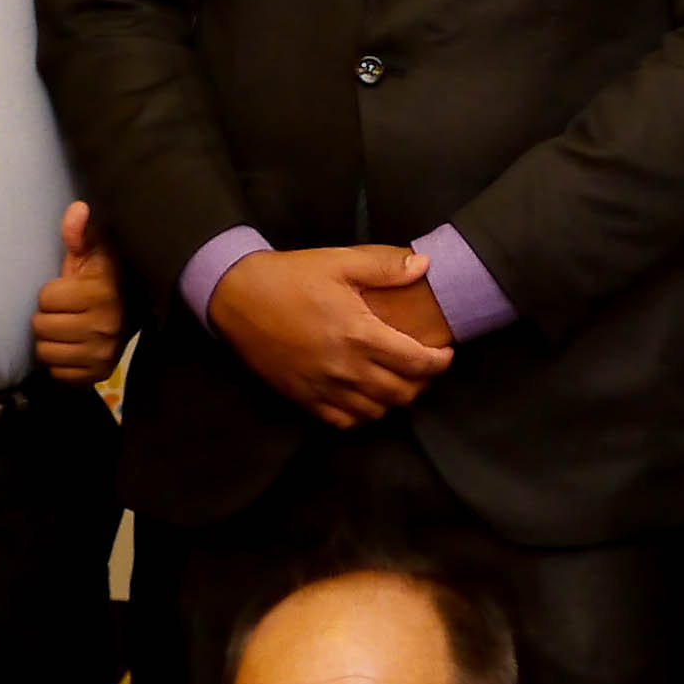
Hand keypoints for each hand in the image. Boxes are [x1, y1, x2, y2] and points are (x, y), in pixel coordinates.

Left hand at [32, 202, 129, 384]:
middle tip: (64, 311)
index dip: (52, 292)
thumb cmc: (106, 276)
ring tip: (66, 329)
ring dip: (51, 341)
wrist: (137, 308)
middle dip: (48, 316)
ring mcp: (103, 353)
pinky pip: (59, 375)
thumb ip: (79, 232)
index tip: (68, 289)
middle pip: (42, 328)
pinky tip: (72, 347)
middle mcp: (104, 326)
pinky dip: (61, 363)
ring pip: (47, 353)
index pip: (45, 299)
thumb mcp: (94, 249)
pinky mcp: (101, 373)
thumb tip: (77, 209)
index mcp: (100, 293)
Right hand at [206, 246, 452, 429]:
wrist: (237, 297)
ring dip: (392, 401)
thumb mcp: (340, 262)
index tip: (445, 355)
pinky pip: (342, 421)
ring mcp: (323, 388)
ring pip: (374, 412)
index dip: (440, 363)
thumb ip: (385, 267)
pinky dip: (360, 414)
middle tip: (423, 368)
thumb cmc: (290, 276)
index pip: (417, 363)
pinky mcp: (303, 398)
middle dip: (421, 384)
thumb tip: (425, 265)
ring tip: (396, 382)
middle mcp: (345, 368)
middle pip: (401, 394)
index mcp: (360, 334)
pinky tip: (363, 397)